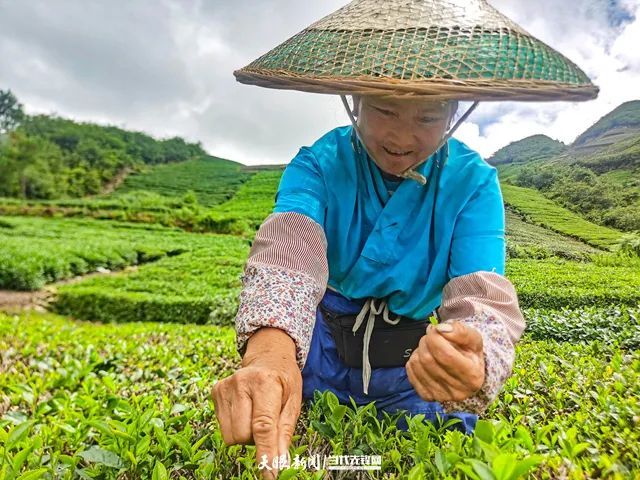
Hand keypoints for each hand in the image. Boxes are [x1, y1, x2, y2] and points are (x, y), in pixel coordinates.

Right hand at [211, 328, 302, 478]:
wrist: (268, 356)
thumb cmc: (284, 381)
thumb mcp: (294, 403)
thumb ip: (284, 433)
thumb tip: (278, 464)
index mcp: (266, 383)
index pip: (263, 426)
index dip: (266, 453)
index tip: (269, 474)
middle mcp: (241, 382)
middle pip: (242, 435)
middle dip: (256, 439)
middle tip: (267, 422)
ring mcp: (225, 386)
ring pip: (230, 435)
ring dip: (245, 434)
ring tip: (256, 414)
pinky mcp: (215, 391)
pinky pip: (223, 427)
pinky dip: (235, 426)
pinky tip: (245, 410)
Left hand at [406, 321, 484, 402]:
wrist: (467, 371)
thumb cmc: (470, 353)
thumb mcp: (474, 339)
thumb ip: (460, 331)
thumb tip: (441, 329)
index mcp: (472, 376)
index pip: (445, 355)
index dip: (435, 337)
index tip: (435, 329)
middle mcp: (458, 391)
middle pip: (428, 359)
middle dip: (426, 341)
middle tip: (432, 336)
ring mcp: (441, 396)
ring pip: (417, 364)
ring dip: (419, 350)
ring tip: (429, 347)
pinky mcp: (427, 396)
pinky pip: (410, 372)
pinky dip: (414, 361)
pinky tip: (424, 359)